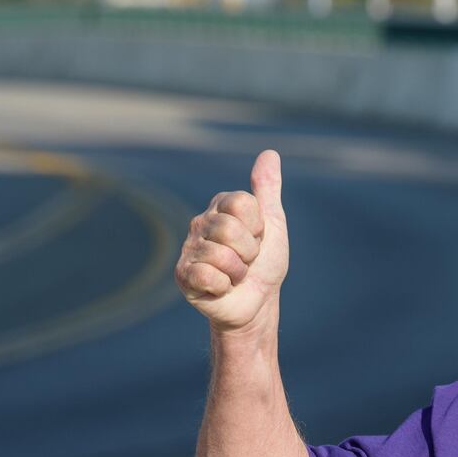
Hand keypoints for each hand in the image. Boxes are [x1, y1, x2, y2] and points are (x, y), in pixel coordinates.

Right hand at [176, 149, 289, 333]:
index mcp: (221, 207)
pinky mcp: (183, 275)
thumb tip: (270, 153)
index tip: (259, 238)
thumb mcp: (274, 225)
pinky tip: (221, 287)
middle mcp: (201, 223)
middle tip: (248, 260)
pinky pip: (208, 275)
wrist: (258, 303)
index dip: (258, 227)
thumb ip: (268, 190)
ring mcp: (189, 248)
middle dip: (250, 252)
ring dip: (239, 272)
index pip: (242, 204)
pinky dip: (224, 286)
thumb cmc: (265, 264)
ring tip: (235, 275)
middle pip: (231, 229)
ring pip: (222, 255)